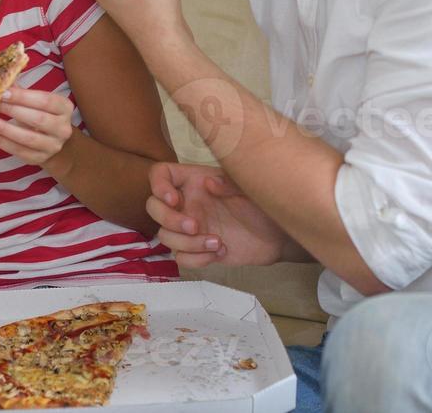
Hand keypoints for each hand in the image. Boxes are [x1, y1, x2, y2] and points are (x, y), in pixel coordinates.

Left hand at [0, 88, 74, 166]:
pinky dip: (3, 143)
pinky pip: (20, 151)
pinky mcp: (41, 158)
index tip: (4, 92)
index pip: (45, 101)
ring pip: (28, 138)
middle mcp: (63, 128)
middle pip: (38, 119)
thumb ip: (21, 92)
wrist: (51, 139)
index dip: (23, 97)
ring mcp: (54, 145)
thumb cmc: (40, 113)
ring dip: (6, 129)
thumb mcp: (37, 101)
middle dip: (13, 111)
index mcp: (65, 108)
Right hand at [146, 162, 290, 268]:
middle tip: (196, 226)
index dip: (158, 185)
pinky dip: (196, 258)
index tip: (174, 200)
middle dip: (170, 220)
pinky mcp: (197, 250)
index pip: (160, 174)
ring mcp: (190, 228)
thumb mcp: (247, 188)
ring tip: (217, 242)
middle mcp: (188, 203)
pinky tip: (219, 252)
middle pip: (153, 208)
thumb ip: (228, 184)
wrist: (277, 235)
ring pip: (165, 236)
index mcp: (195, 180)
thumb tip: (207, 183)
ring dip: (188, 243)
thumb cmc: (262, 204)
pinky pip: (181, 258)